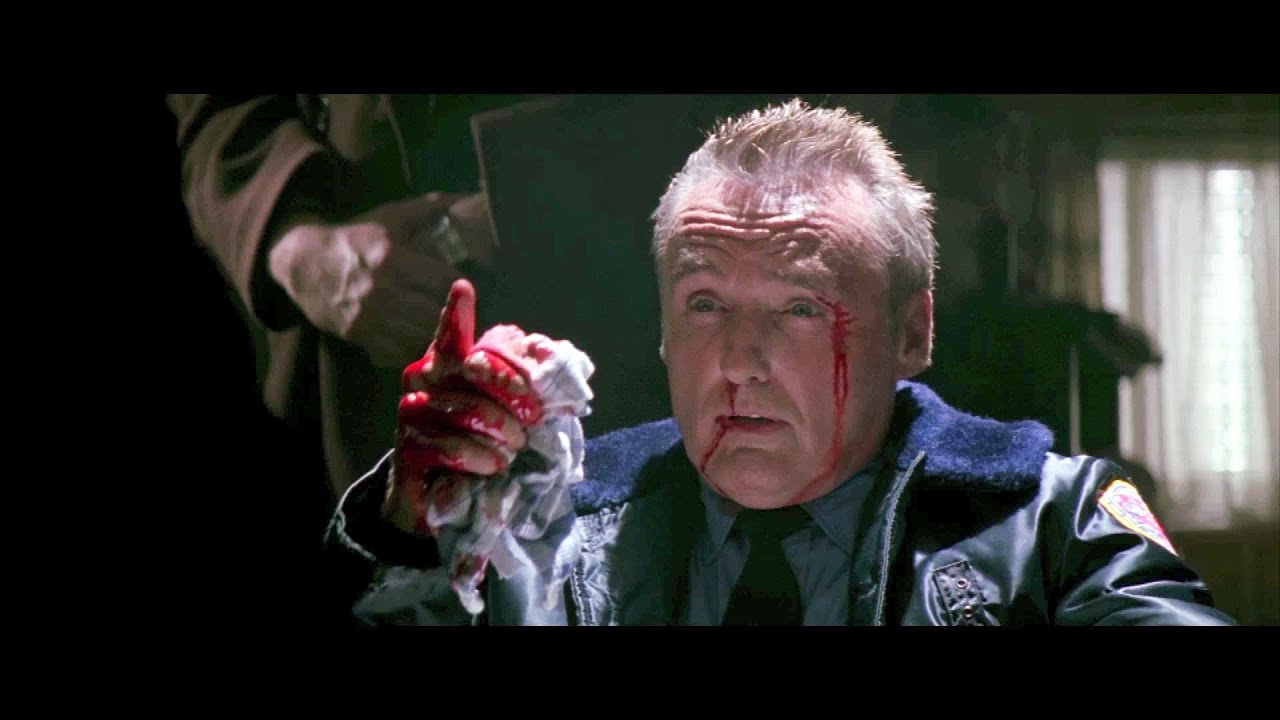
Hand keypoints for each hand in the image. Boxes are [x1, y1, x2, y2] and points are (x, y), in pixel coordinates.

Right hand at [267, 191, 494, 367]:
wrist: (303, 263)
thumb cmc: (353, 238)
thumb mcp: (388, 218)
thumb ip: (425, 209)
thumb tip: (458, 198)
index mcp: (394, 259)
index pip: (445, 282)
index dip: (462, 288)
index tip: (466, 289)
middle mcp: (382, 290)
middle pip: (436, 314)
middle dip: (453, 314)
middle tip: (461, 313)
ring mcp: (370, 317)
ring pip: (420, 337)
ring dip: (436, 335)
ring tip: (445, 328)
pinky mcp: (359, 335)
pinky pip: (398, 352)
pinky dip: (413, 348)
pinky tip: (419, 337)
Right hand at [382, 279, 548, 534]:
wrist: (438, 496)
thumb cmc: (479, 443)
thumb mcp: (504, 411)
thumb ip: (520, 386)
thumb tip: (559, 362)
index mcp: (446, 362)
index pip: (450, 333)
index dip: (456, 313)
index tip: (463, 289)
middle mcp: (423, 378)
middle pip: (475, 368)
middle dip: (514, 393)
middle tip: (532, 420)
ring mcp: (411, 410)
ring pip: (469, 411)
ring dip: (502, 434)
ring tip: (511, 449)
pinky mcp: (407, 446)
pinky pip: (454, 446)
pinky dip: (481, 458)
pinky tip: (490, 465)